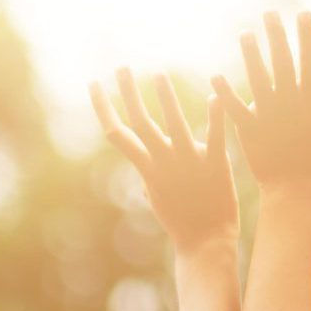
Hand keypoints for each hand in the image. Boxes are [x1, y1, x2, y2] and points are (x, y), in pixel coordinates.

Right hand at [92, 69, 235, 250]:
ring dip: (164, 99)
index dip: (103, 107)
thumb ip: (151, 178)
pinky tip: (216, 95)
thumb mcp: (160, 197)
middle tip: (121, 68)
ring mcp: (188, 162)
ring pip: (173, 125)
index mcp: (147, 167)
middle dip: (127, 94)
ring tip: (158, 76)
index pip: (117, 132)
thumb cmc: (182, 221)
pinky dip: (215, 116)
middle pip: (139, 122)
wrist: (205, 243)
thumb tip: (144, 173)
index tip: (95, 85)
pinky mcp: (215, 165)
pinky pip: (215, 137)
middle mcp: (163, 161)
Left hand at [212, 11, 310, 192]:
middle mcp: (288, 102)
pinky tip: (215, 76)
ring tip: (246, 34)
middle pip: (281, 62)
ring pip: (257, 78)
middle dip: (276, 36)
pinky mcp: (248, 129)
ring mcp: (267, 115)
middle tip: (269, 13)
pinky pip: (234, 107)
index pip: (310, 60)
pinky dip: (224, 93)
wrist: (294, 190)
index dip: (306, 36)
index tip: (303, 14)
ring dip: (250, 55)